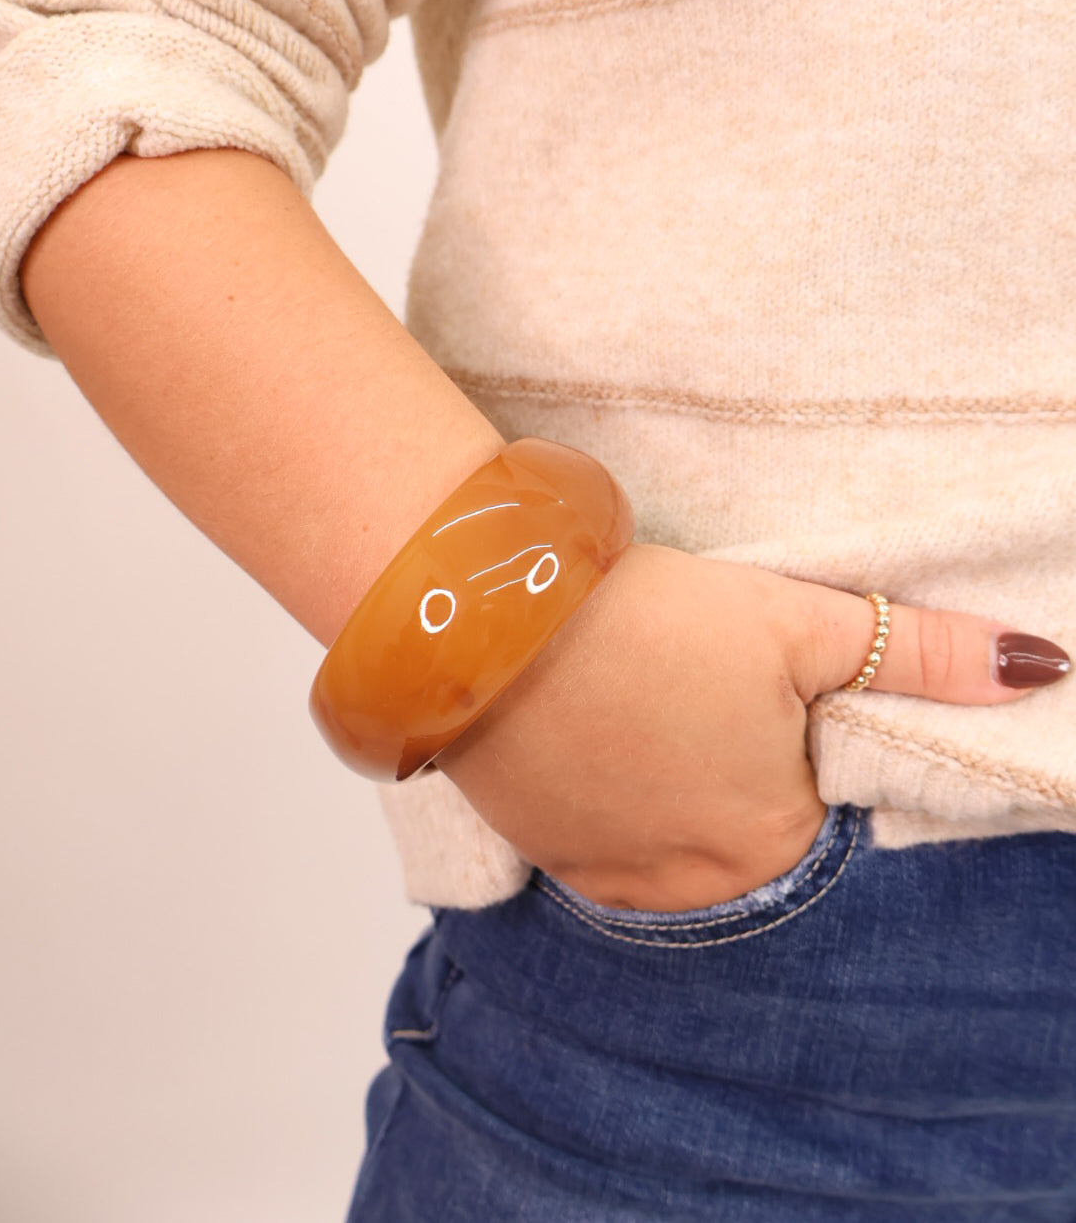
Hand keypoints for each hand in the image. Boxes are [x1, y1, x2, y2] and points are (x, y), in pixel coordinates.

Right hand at [435, 541, 1069, 911]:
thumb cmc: (650, 624)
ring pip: (673, 849)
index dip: (813, 757)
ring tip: (659, 711)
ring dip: (678, 796)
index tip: (783, 703)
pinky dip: (616, 801)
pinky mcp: (540, 850)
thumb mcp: (801, 623)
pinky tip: (605, 737)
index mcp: (768, 842)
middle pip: (748, 842)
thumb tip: (1046, 667)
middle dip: (747, 783)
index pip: (829, 825)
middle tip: (715, 699)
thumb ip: (923, 654)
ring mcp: (605, 877)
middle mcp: (689, 887)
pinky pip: (604, 847)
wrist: (484, 618)